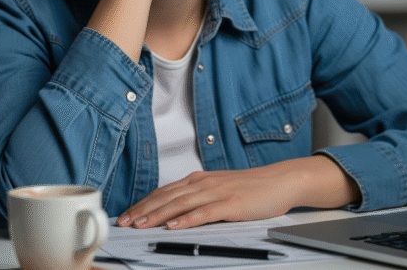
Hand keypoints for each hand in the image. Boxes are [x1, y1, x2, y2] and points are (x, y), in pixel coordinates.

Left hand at [116, 156, 360, 229]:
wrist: (282, 180)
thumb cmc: (254, 187)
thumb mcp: (221, 187)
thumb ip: (200, 195)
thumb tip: (178, 210)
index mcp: (200, 180)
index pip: (165, 191)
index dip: (144, 203)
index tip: (128, 214)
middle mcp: (204, 183)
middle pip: (167, 197)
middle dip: (143, 210)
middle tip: (125, 222)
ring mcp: (217, 192)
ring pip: (180, 204)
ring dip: (158, 215)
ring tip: (140, 225)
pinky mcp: (231, 204)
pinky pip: (204, 213)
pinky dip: (187, 220)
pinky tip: (174, 227)